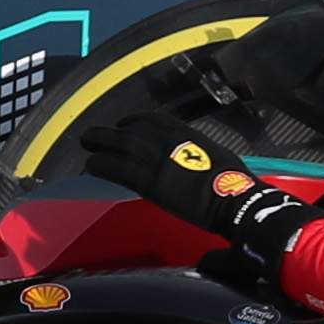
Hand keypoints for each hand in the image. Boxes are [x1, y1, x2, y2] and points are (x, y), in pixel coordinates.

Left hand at [76, 106, 313, 265]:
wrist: (236, 202)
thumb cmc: (236, 188)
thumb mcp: (220, 161)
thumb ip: (202, 160)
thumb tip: (196, 173)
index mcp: (189, 137)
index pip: (156, 121)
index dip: (136, 121)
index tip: (125, 124)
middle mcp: (172, 143)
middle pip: (133, 131)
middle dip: (112, 132)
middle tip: (94, 134)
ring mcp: (161, 161)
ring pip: (122, 146)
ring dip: (101, 143)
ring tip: (86, 144)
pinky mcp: (153, 182)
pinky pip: (120, 169)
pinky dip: (103, 165)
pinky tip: (91, 166)